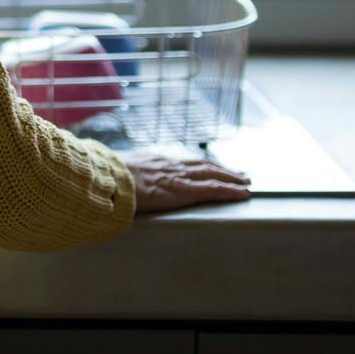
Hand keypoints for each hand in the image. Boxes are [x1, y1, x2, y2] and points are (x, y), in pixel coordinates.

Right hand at [118, 150, 250, 212]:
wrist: (109, 177)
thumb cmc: (108, 175)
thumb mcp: (118, 168)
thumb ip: (126, 172)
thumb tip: (118, 176)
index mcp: (156, 160)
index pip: (185, 161)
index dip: (202, 163)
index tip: (213, 165)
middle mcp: (171, 165)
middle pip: (204, 165)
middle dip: (223, 168)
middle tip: (240, 172)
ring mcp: (179, 177)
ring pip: (213, 175)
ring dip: (232, 178)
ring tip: (246, 181)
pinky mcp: (184, 191)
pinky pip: (213, 190)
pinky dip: (230, 191)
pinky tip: (244, 194)